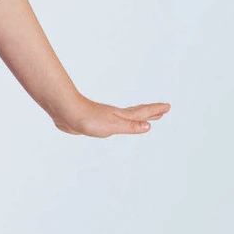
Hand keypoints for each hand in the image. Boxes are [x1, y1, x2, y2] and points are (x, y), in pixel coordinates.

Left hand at [51, 95, 170, 137]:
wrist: (66, 113)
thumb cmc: (88, 119)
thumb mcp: (113, 125)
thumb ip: (130, 126)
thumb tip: (148, 126)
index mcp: (121, 116)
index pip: (142, 113)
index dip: (155, 111)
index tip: (168, 106)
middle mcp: (115, 115)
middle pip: (137, 113)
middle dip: (150, 112)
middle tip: (162, 111)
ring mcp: (105, 118)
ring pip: (125, 117)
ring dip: (137, 117)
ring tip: (144, 119)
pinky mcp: (95, 122)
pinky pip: (114, 122)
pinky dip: (121, 122)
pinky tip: (116, 124)